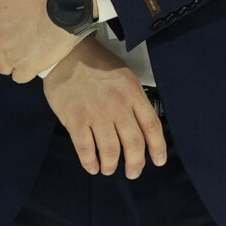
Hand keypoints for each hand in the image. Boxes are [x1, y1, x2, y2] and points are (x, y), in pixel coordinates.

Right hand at [42, 40, 168, 177]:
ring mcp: (96, 113)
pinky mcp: (75, 119)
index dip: (157, 147)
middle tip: (133, 172)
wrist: (66, 54)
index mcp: (132, 93)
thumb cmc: (96, 64)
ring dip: (111, 165)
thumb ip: (134, 99)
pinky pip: (85, 149)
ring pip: (110, 150)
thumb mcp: (124, 76)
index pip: (151, 125)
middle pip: (133, 143)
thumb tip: (141, 126)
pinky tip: (92, 166)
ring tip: (109, 169)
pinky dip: (90, 162)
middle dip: (135, 163)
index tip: (159, 160)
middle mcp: (117, 105)